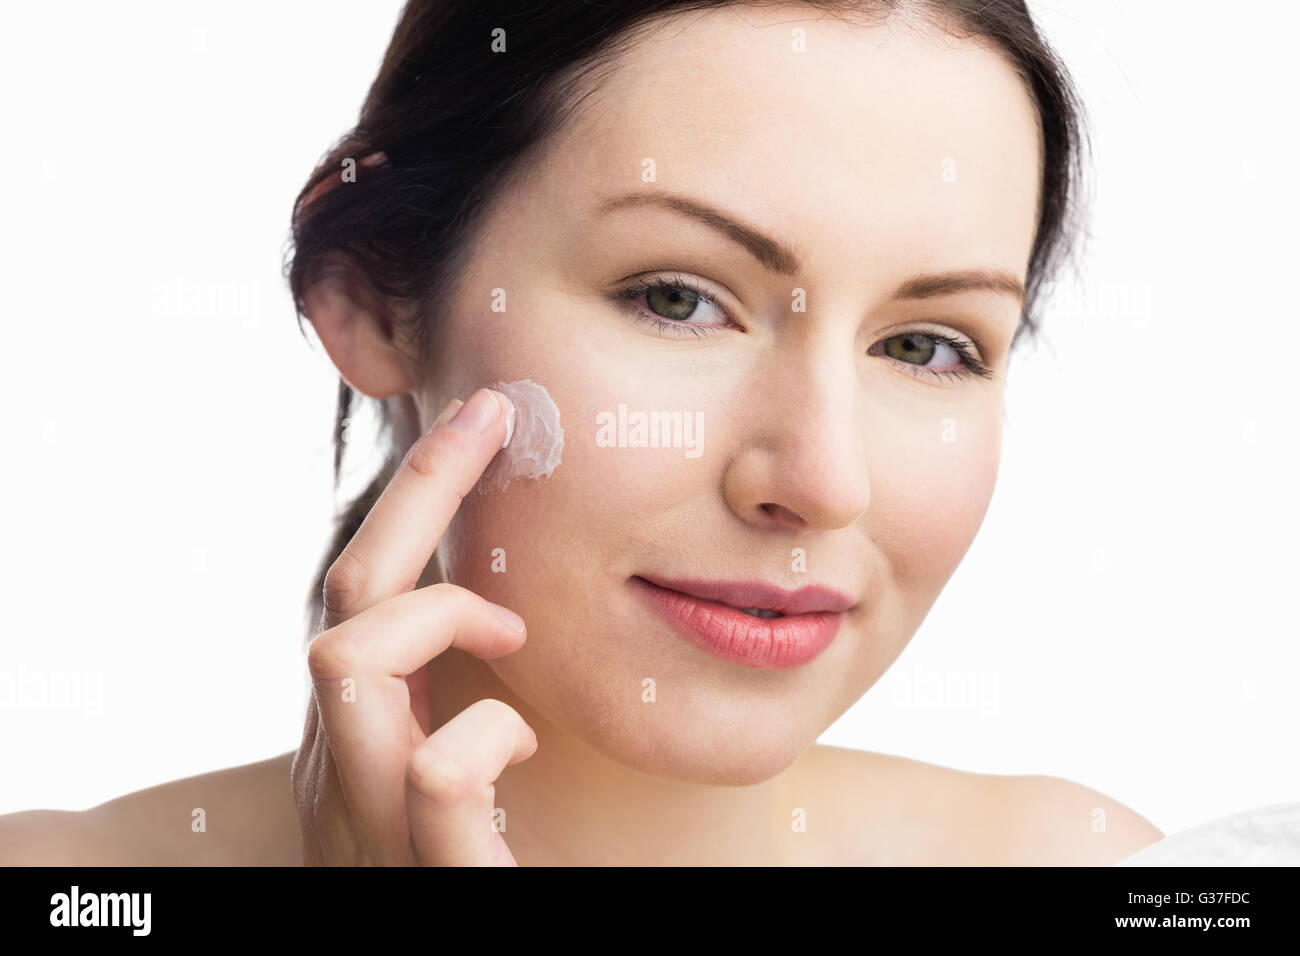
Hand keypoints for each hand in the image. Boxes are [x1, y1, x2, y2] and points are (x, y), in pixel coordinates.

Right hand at [290, 387, 535, 864]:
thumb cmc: (481, 875)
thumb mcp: (460, 779)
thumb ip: (463, 700)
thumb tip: (506, 609)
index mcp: (356, 742)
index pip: (358, 593)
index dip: (409, 496)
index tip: (476, 420)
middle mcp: (341, 774)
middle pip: (344, 598)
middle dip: (416, 493)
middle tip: (489, 422)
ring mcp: (373, 827)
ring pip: (345, 661)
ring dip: (439, 614)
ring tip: (512, 629)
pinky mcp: (434, 874)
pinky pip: (436, 773)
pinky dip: (484, 732)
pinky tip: (520, 740)